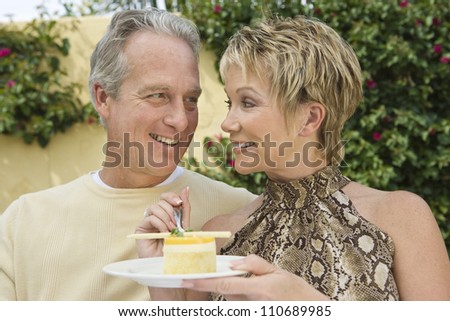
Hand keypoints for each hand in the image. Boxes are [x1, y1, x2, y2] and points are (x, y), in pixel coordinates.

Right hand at [135, 186, 190, 258]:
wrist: (168, 263)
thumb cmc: (176, 246)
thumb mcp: (184, 225)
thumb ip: (185, 208)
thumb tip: (186, 188)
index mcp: (166, 214)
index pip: (166, 197)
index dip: (172, 197)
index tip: (179, 203)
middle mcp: (156, 216)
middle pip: (161, 201)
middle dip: (171, 211)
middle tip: (176, 225)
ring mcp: (148, 221)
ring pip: (155, 207)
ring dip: (166, 218)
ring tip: (170, 230)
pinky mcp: (141, 228)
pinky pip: (150, 217)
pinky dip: (160, 223)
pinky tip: (164, 232)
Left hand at [182, 254, 329, 299]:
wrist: (312, 310)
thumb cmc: (298, 292)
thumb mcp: (278, 271)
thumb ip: (255, 264)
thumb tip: (236, 263)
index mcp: (258, 288)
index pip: (223, 284)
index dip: (202, 283)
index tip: (187, 281)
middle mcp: (253, 303)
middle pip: (227, 293)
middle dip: (230, 284)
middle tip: (249, 280)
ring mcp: (253, 311)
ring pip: (234, 300)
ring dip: (239, 293)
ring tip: (262, 290)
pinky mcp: (254, 314)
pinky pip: (241, 307)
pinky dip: (244, 300)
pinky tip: (261, 298)